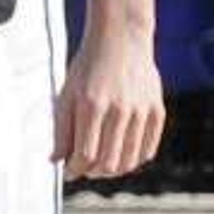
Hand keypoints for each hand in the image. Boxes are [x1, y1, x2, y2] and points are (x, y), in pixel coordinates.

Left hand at [56, 15, 166, 182]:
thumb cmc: (87, 70)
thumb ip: (61, 130)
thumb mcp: (66, 96)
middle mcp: (119, 110)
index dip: (75, 169)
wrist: (121, 41)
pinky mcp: (157, 110)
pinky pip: (147, 149)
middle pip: (108, 162)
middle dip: (92, 172)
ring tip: (100, 167)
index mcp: (92, 106)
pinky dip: (133, 160)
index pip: (85, 154)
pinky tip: (120, 157)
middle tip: (84, 170)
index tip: (68, 171)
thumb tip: (56, 161)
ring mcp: (141, 111)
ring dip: (112, 170)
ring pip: (128, 160)